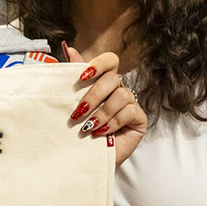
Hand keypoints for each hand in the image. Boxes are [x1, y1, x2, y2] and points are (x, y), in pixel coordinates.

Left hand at [64, 45, 147, 167]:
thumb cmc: (78, 131)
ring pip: (122, 95)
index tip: (82, 76)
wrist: (85, 158)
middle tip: (78, 113)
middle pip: (113, 78)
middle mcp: (119, 89)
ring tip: (88, 127)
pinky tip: (102, 133)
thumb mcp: (72, 102)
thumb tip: (68, 47)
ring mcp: (131, 104)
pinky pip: (129, 111)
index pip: (110, 60)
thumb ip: (71, 75)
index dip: (99, 64)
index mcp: (103, 82)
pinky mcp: (139, 119)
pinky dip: (112, 122)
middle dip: (93, 96)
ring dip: (101, 113)